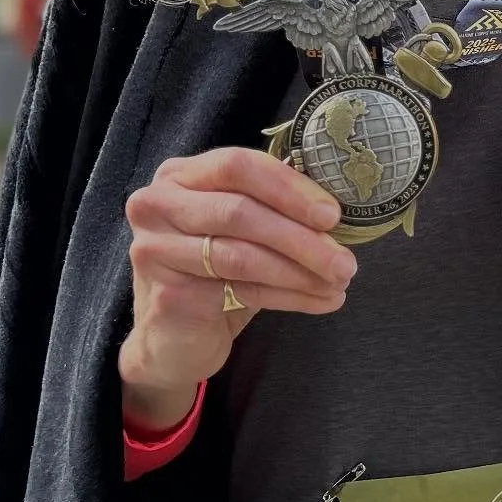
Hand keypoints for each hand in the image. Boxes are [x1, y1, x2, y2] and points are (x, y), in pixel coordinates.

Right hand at [119, 148, 356, 423]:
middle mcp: (157, 205)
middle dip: (301, 238)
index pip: (238, 165)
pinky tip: (321, 301)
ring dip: (300, 271)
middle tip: (345, 260)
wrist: (175, 336)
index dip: (289, 188)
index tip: (331, 215)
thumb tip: (333, 212)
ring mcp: (155, 250)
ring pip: (242, 256)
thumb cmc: (214, 273)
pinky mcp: (168, 295)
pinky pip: (241, 291)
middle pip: (239, 212)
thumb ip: (273, 209)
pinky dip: (290, 296)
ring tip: (339, 282)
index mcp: (179, 175)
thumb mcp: (241, 230)